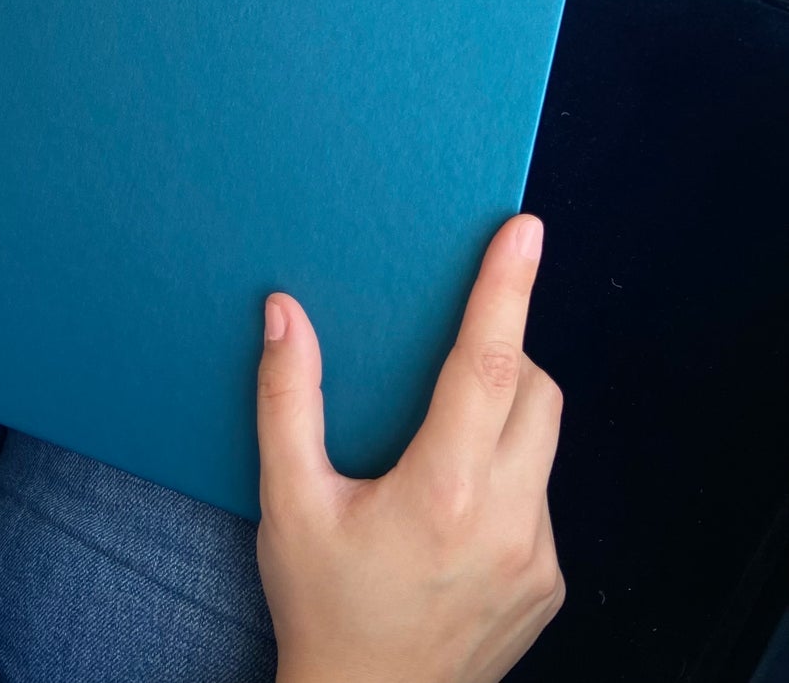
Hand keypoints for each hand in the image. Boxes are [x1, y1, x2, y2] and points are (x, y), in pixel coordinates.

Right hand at [257, 214, 563, 682]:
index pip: (487, 364)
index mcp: (443, 491)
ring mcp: (539, 557)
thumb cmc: (322, 605)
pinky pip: (542, 493)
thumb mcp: (287, 502)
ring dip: (502, 413)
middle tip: (442, 357)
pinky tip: (450, 503)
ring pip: (543, 441)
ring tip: (437, 441)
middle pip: (534, 389)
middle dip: (501, 351)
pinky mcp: (549, 583)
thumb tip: (285, 311)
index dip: (506, 289)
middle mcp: (509, 521)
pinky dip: (507, 470)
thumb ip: (286, 398)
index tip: (525, 230)